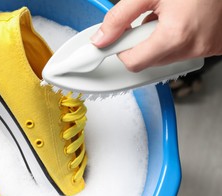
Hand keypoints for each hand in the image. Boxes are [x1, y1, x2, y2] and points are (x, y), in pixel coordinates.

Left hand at [90, 0, 221, 71]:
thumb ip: (119, 17)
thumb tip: (100, 38)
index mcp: (175, 36)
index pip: (133, 63)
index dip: (121, 50)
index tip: (119, 39)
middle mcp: (193, 47)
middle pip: (149, 61)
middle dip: (142, 42)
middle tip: (148, 18)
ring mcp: (206, 48)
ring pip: (167, 57)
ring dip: (160, 41)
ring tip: (169, 16)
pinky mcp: (215, 46)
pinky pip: (186, 51)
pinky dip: (178, 40)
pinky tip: (183, 22)